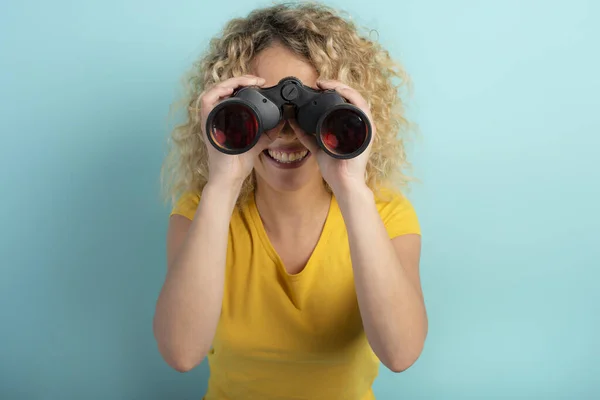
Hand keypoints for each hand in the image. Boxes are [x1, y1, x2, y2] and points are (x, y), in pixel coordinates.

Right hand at [193, 75, 272, 186]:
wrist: (232, 175)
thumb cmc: (240, 160)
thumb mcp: (259, 140)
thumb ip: (270, 129)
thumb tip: (284, 118)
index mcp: (227, 116)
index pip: (232, 91)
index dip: (245, 83)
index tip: (261, 83)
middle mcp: (217, 114)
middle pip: (225, 87)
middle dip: (242, 79)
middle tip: (258, 81)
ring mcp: (211, 117)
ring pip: (216, 89)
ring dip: (232, 81)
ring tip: (248, 81)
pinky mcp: (207, 122)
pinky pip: (207, 99)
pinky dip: (218, 90)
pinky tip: (232, 88)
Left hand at [291, 79, 374, 194]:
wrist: (343, 182)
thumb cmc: (334, 168)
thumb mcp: (316, 146)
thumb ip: (305, 134)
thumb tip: (292, 119)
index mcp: (349, 127)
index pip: (344, 102)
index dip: (332, 90)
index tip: (316, 86)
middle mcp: (359, 124)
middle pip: (350, 97)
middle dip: (335, 86)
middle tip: (319, 83)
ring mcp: (365, 126)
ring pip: (357, 98)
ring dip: (342, 87)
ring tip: (326, 84)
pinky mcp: (367, 129)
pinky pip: (362, 106)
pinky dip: (351, 95)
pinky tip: (339, 90)